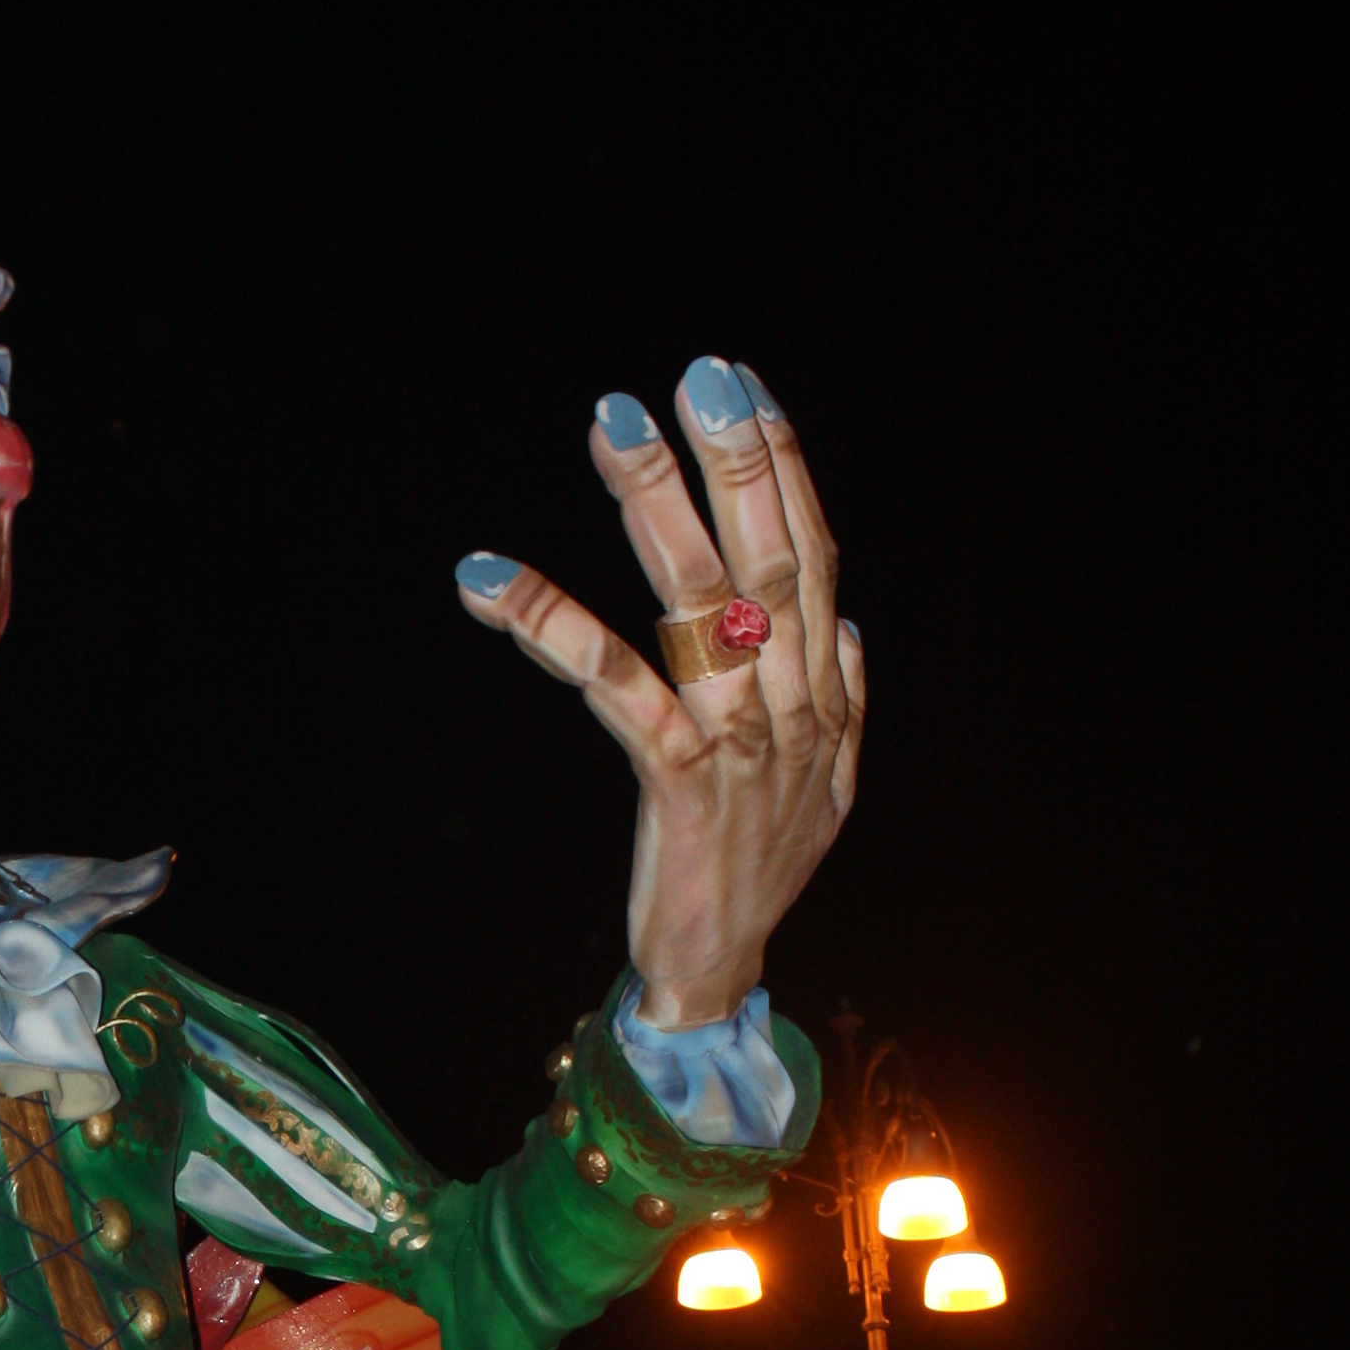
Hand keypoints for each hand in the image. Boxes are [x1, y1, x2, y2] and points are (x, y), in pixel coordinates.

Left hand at [455, 364, 864, 1027]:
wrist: (718, 975)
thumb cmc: (757, 872)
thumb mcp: (823, 785)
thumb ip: (842, 700)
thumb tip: (852, 624)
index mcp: (823, 691)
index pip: (811, 554)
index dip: (782, 466)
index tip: (743, 385)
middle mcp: (794, 705)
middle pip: (770, 559)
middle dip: (738, 459)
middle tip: (699, 373)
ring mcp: (743, 744)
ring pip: (702, 606)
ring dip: (657, 509)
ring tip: (615, 429)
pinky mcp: (682, 786)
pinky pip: (620, 690)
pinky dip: (559, 627)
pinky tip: (496, 581)